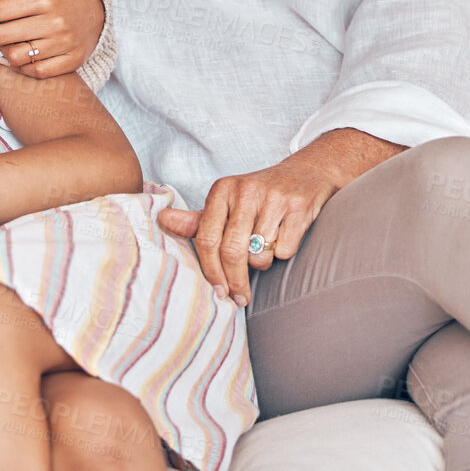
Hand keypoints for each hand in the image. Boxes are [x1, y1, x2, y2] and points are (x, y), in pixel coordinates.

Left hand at [0, 0, 104, 78]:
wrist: (97, 9)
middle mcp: (53, 21)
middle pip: (0, 35)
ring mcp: (63, 43)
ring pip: (15, 56)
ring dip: (2, 51)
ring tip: (3, 41)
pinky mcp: (72, 61)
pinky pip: (35, 71)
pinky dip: (22, 66)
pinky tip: (22, 54)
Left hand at [157, 156, 338, 307]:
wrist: (307, 172)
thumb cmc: (260, 195)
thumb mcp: (227, 202)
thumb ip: (196, 219)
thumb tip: (162, 220)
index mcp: (223, 189)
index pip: (206, 239)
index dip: (211, 271)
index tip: (218, 292)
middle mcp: (246, 190)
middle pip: (232, 251)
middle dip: (235, 281)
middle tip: (239, 298)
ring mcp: (274, 198)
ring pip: (260, 254)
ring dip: (262, 263)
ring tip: (265, 249)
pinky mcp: (299, 208)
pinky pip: (285, 250)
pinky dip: (284, 253)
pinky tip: (285, 238)